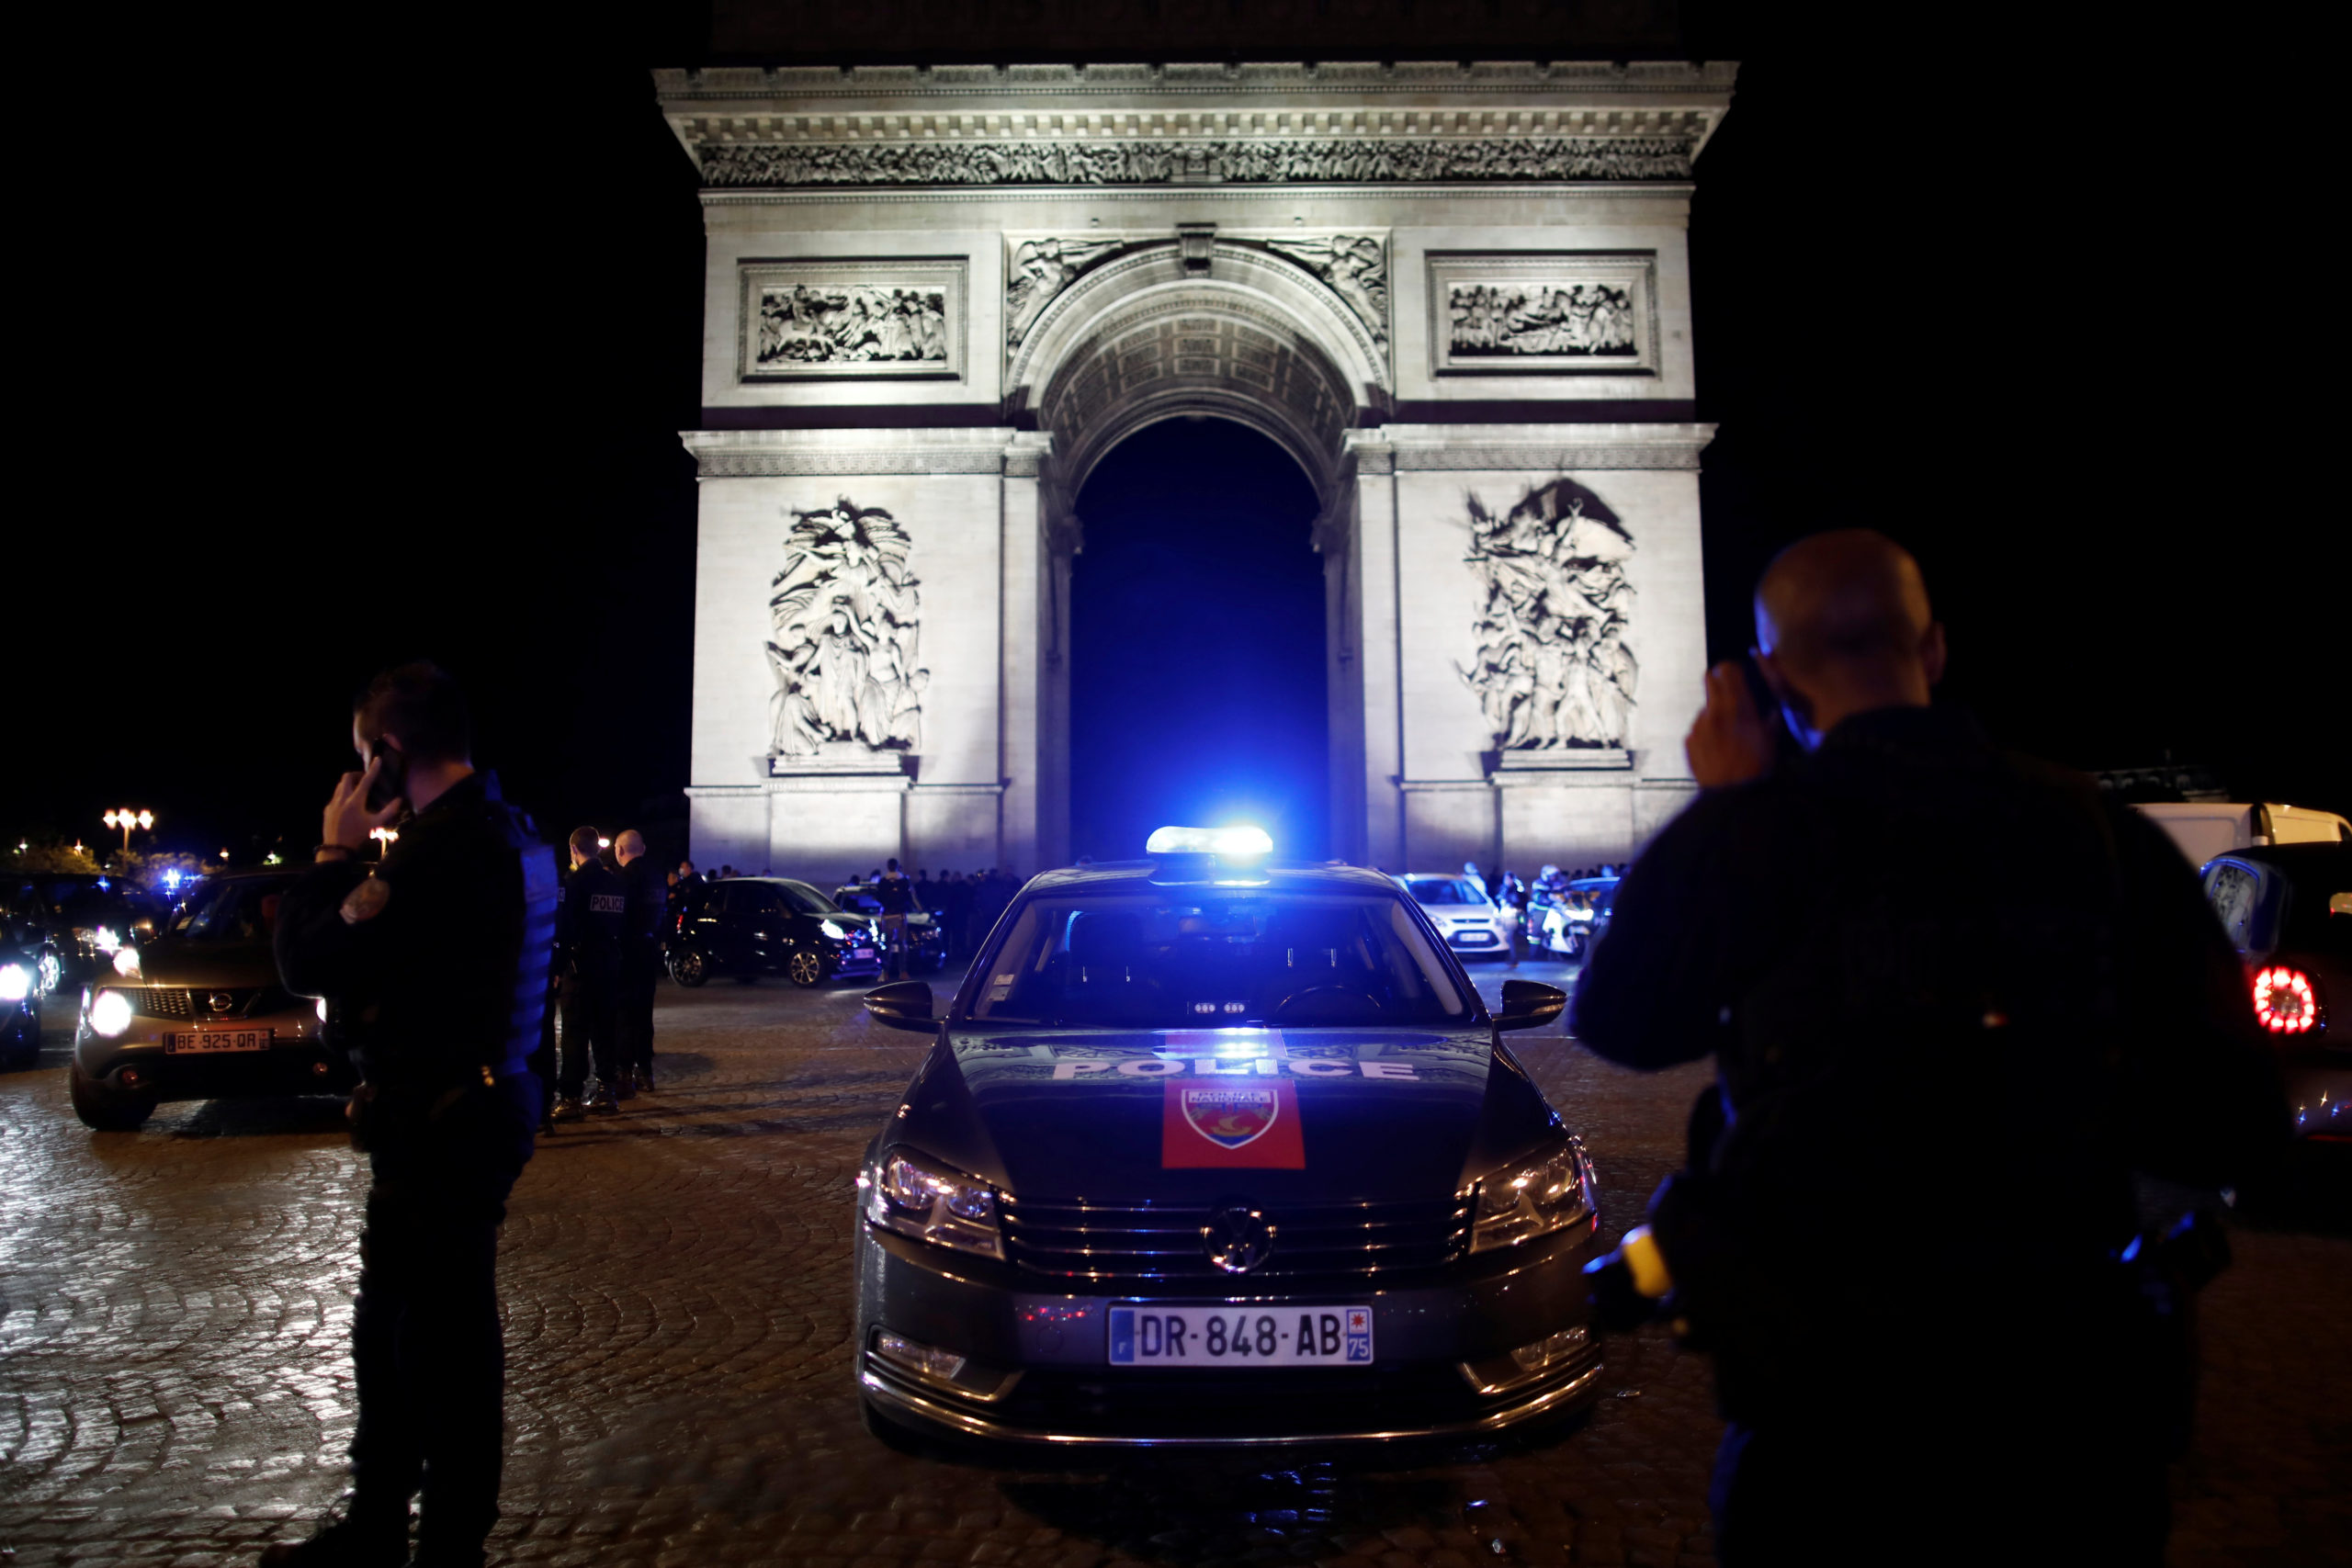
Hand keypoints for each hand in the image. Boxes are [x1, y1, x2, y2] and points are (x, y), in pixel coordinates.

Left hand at [322, 757, 404, 850]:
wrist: (336, 849)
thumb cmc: (358, 836)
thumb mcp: (375, 824)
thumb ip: (389, 811)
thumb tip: (399, 800)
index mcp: (355, 801)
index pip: (366, 780)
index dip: (373, 769)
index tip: (377, 760)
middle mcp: (342, 798)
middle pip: (347, 777)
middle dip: (356, 774)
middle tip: (364, 780)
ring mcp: (333, 803)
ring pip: (340, 786)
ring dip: (349, 784)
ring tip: (357, 791)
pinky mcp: (327, 809)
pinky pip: (335, 797)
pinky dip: (343, 795)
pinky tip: (348, 806)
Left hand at [1685, 661, 1779, 788]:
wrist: (1732, 793)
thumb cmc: (1756, 767)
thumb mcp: (1771, 740)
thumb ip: (1770, 721)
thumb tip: (1772, 714)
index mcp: (1738, 705)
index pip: (1728, 670)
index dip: (1730, 669)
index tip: (1733, 672)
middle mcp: (1715, 710)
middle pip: (1709, 679)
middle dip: (1717, 682)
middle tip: (1726, 693)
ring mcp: (1698, 725)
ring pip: (1705, 709)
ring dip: (1714, 715)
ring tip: (1727, 735)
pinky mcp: (1688, 740)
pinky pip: (1697, 730)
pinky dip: (1706, 735)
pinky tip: (1717, 749)